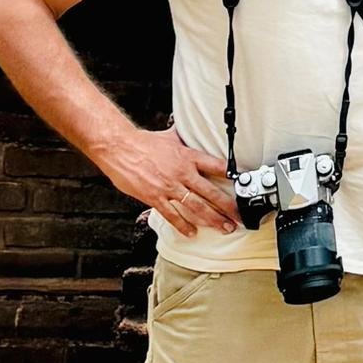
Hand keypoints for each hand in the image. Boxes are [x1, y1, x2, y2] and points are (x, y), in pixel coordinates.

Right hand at [103, 127, 242, 232]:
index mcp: (189, 157)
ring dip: (212, 219)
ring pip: (196, 207)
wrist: (120, 148)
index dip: (232, 177)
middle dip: (228, 207)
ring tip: (224, 228)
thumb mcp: (170, 137)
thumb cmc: (143, 142)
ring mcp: (169, 187)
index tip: (242, 186)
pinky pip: (172, 215)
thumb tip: (190, 129)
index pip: (217, 167)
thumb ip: (183, 138)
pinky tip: (192, 233)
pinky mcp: (155, 198)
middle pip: (211, 192)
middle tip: (239, 217)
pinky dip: (183, 225)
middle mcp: (183, 173)